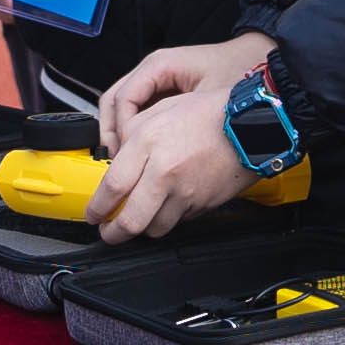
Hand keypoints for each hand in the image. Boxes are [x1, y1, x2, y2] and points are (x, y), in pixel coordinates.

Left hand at [87, 82, 259, 243]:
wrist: (252, 125)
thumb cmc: (210, 113)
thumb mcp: (161, 110)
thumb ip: (133, 135)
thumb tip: (115, 160)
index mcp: (150, 142)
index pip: (113, 186)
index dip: (97, 207)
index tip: (92, 214)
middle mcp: (165, 171)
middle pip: (131, 220)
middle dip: (113, 233)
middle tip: (108, 232)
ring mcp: (186, 192)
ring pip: (155, 228)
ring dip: (142, 228)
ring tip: (137, 220)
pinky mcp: (203, 205)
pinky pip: (178, 221)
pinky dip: (167, 219)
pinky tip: (166, 206)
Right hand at [98, 31, 274, 154]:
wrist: (267, 69)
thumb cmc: (241, 75)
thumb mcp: (211, 105)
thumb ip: (182, 126)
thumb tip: (157, 158)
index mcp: (159, 65)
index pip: (123, 99)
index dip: (122, 132)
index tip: (124, 157)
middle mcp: (152, 70)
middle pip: (113, 101)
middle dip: (113, 135)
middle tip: (118, 165)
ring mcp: (157, 81)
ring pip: (121, 108)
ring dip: (121, 136)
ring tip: (126, 165)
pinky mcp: (165, 92)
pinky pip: (138, 112)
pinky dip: (134, 133)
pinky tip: (142, 155)